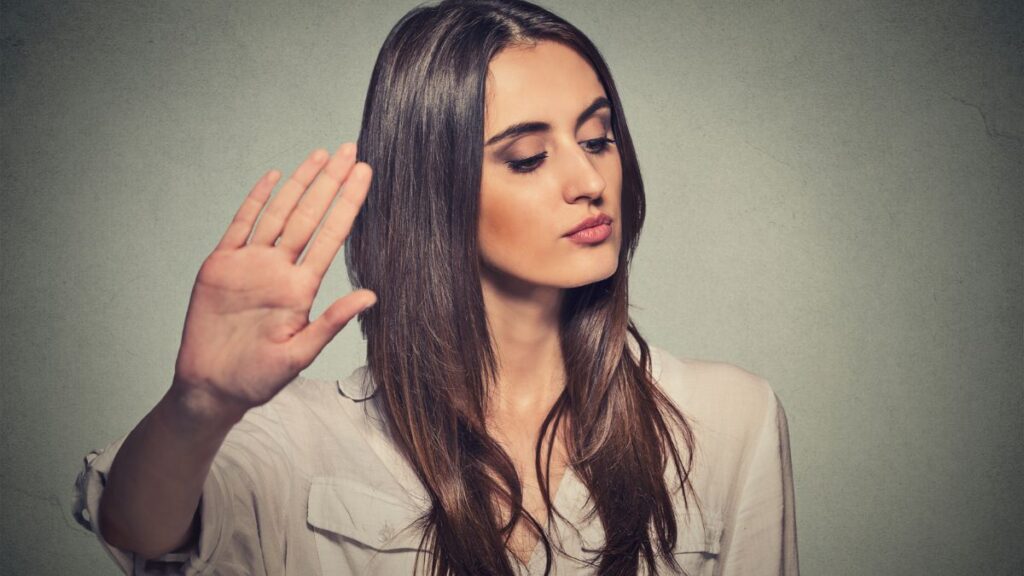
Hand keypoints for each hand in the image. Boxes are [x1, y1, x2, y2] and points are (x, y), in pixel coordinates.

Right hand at [170, 143, 374, 423]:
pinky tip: (274, 177)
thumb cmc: (257, 379)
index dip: (348, 203)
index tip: (366, 174)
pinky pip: (241, 225)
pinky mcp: (221, 265)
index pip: (331, 235)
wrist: (212, 387)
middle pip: (309, 215)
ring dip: (300, 184)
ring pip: (279, 213)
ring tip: (322, 155)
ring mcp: (250, 264)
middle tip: (351, 150)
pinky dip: (256, 200)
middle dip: (330, 182)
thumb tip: (371, 296)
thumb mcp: (299, 355)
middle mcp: (279, 269)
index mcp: (300, 288)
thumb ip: (331, 323)